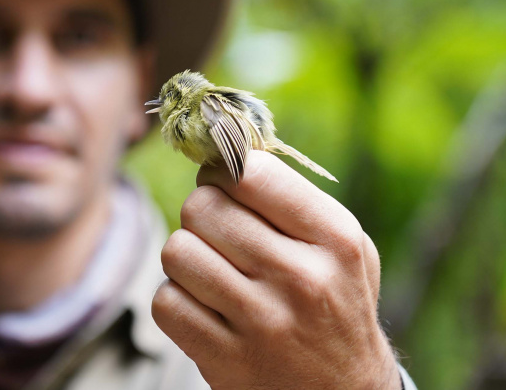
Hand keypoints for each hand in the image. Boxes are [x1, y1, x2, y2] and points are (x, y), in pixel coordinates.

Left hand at [151, 151, 400, 388]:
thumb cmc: (333, 301)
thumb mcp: (340, 246)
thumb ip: (289, 195)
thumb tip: (220, 145)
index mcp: (335, 239)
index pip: (250, 172)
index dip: (224, 171)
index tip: (226, 184)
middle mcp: (302, 279)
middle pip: (202, 207)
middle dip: (202, 214)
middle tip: (220, 234)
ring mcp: (263, 323)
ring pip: (177, 251)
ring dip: (186, 258)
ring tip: (213, 271)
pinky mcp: (225, 360)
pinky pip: (165, 301)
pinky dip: (176, 300)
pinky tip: (204, 307)